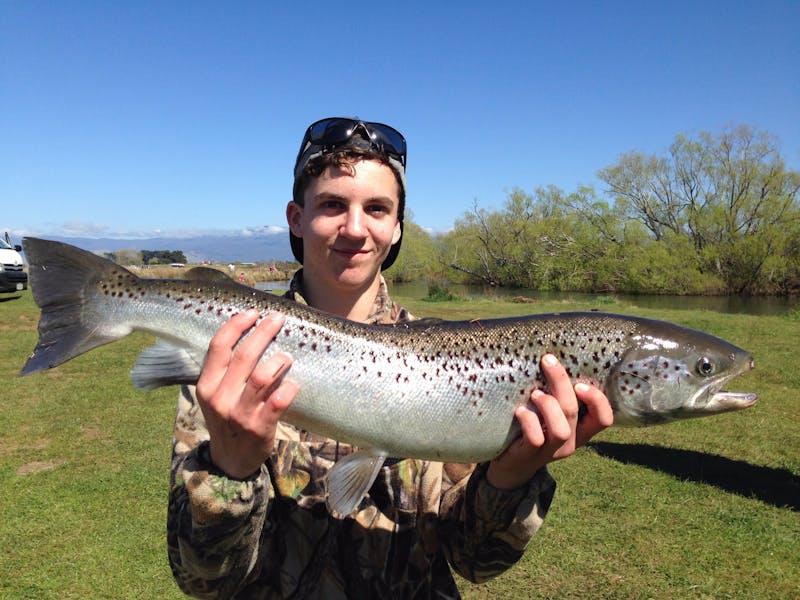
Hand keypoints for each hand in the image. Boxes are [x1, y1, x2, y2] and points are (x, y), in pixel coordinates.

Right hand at [195, 309, 297, 478]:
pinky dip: (289, 388)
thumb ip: (225, 370)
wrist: (230, 461)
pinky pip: (279, 400)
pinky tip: (293, 384)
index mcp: (206, 386)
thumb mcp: (214, 395)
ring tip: (286, 356)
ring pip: (262, 376)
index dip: (237, 325)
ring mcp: (240, 414)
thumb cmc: (227, 418)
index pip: (218, 347)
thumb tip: (250, 332)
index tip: (253, 312)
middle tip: (278, 319)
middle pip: (244, 355)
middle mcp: (220, 398)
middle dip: (264, 332)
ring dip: (279, 361)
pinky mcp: (260, 427)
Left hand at [486, 353, 613, 489]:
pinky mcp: (530, 455)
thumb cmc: (534, 428)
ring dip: (547, 405)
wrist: (512, 464)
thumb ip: (559, 396)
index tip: (580, 382)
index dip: (597, 399)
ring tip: (534, 394)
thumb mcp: (552, 414)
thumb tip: (555, 357)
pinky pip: (535, 438)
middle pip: (574, 411)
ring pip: (560, 429)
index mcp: (581, 430)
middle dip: (561, 382)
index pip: (604, 419)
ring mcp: (551, 452)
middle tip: (547, 362)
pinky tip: (520, 411)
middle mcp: (571, 443)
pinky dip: (529, 420)